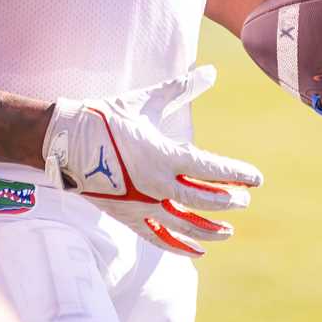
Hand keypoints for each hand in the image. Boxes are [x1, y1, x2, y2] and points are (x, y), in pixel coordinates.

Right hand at [43, 66, 262, 255]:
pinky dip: (181, 246)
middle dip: (230, 200)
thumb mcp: (145, 101)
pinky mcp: (129, 215)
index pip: (213, 170)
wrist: (64, 140)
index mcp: (165, 155)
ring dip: (212, 228)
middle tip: (243, 198)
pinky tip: (198, 251)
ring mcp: (143, 204)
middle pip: (206, 200)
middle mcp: (158, 184)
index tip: (257, 179)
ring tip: (229, 230)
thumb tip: (210, 70)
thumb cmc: (106, 117)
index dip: (238, 175)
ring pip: (187, 224)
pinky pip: (160, 237)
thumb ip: (180, 88)